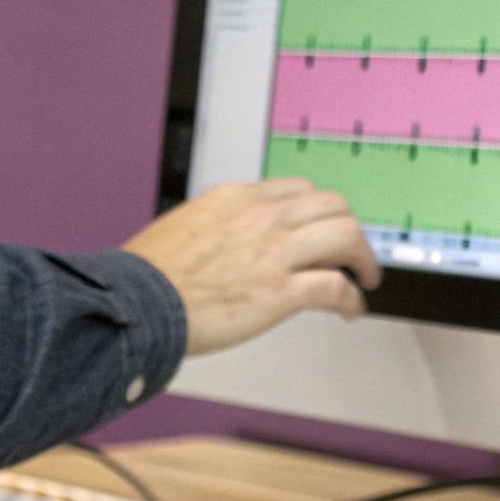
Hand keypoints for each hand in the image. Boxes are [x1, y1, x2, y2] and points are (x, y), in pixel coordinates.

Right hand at [123, 178, 381, 354]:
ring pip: (346, 236)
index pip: (298, 190)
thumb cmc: (149, 275)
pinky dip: (352, 299)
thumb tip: (235, 244)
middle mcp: (262, 217)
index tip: (322, 230)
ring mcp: (275, 253)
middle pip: (333, 206)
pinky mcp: (280, 291)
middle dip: (350, 230)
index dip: (318, 212)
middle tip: (354, 253)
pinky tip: (351, 310)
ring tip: (365, 278)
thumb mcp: (186, 226)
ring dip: (363, 259)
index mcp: (238, 198)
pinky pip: (336, 287)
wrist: (134, 302)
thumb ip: (221, 227)